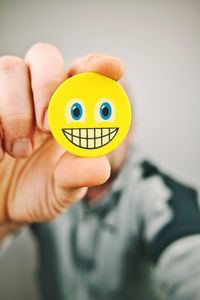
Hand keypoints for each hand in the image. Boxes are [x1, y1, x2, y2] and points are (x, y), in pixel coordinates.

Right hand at [0, 43, 123, 233]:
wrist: (4, 202)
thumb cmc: (39, 187)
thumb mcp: (62, 189)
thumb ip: (77, 176)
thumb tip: (99, 168)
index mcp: (69, 108)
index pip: (85, 73)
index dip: (97, 64)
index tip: (113, 69)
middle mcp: (40, 95)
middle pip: (44, 56)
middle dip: (48, 86)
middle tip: (47, 127)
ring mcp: (10, 97)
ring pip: (10, 68)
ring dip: (17, 110)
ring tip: (21, 151)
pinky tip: (0, 153)